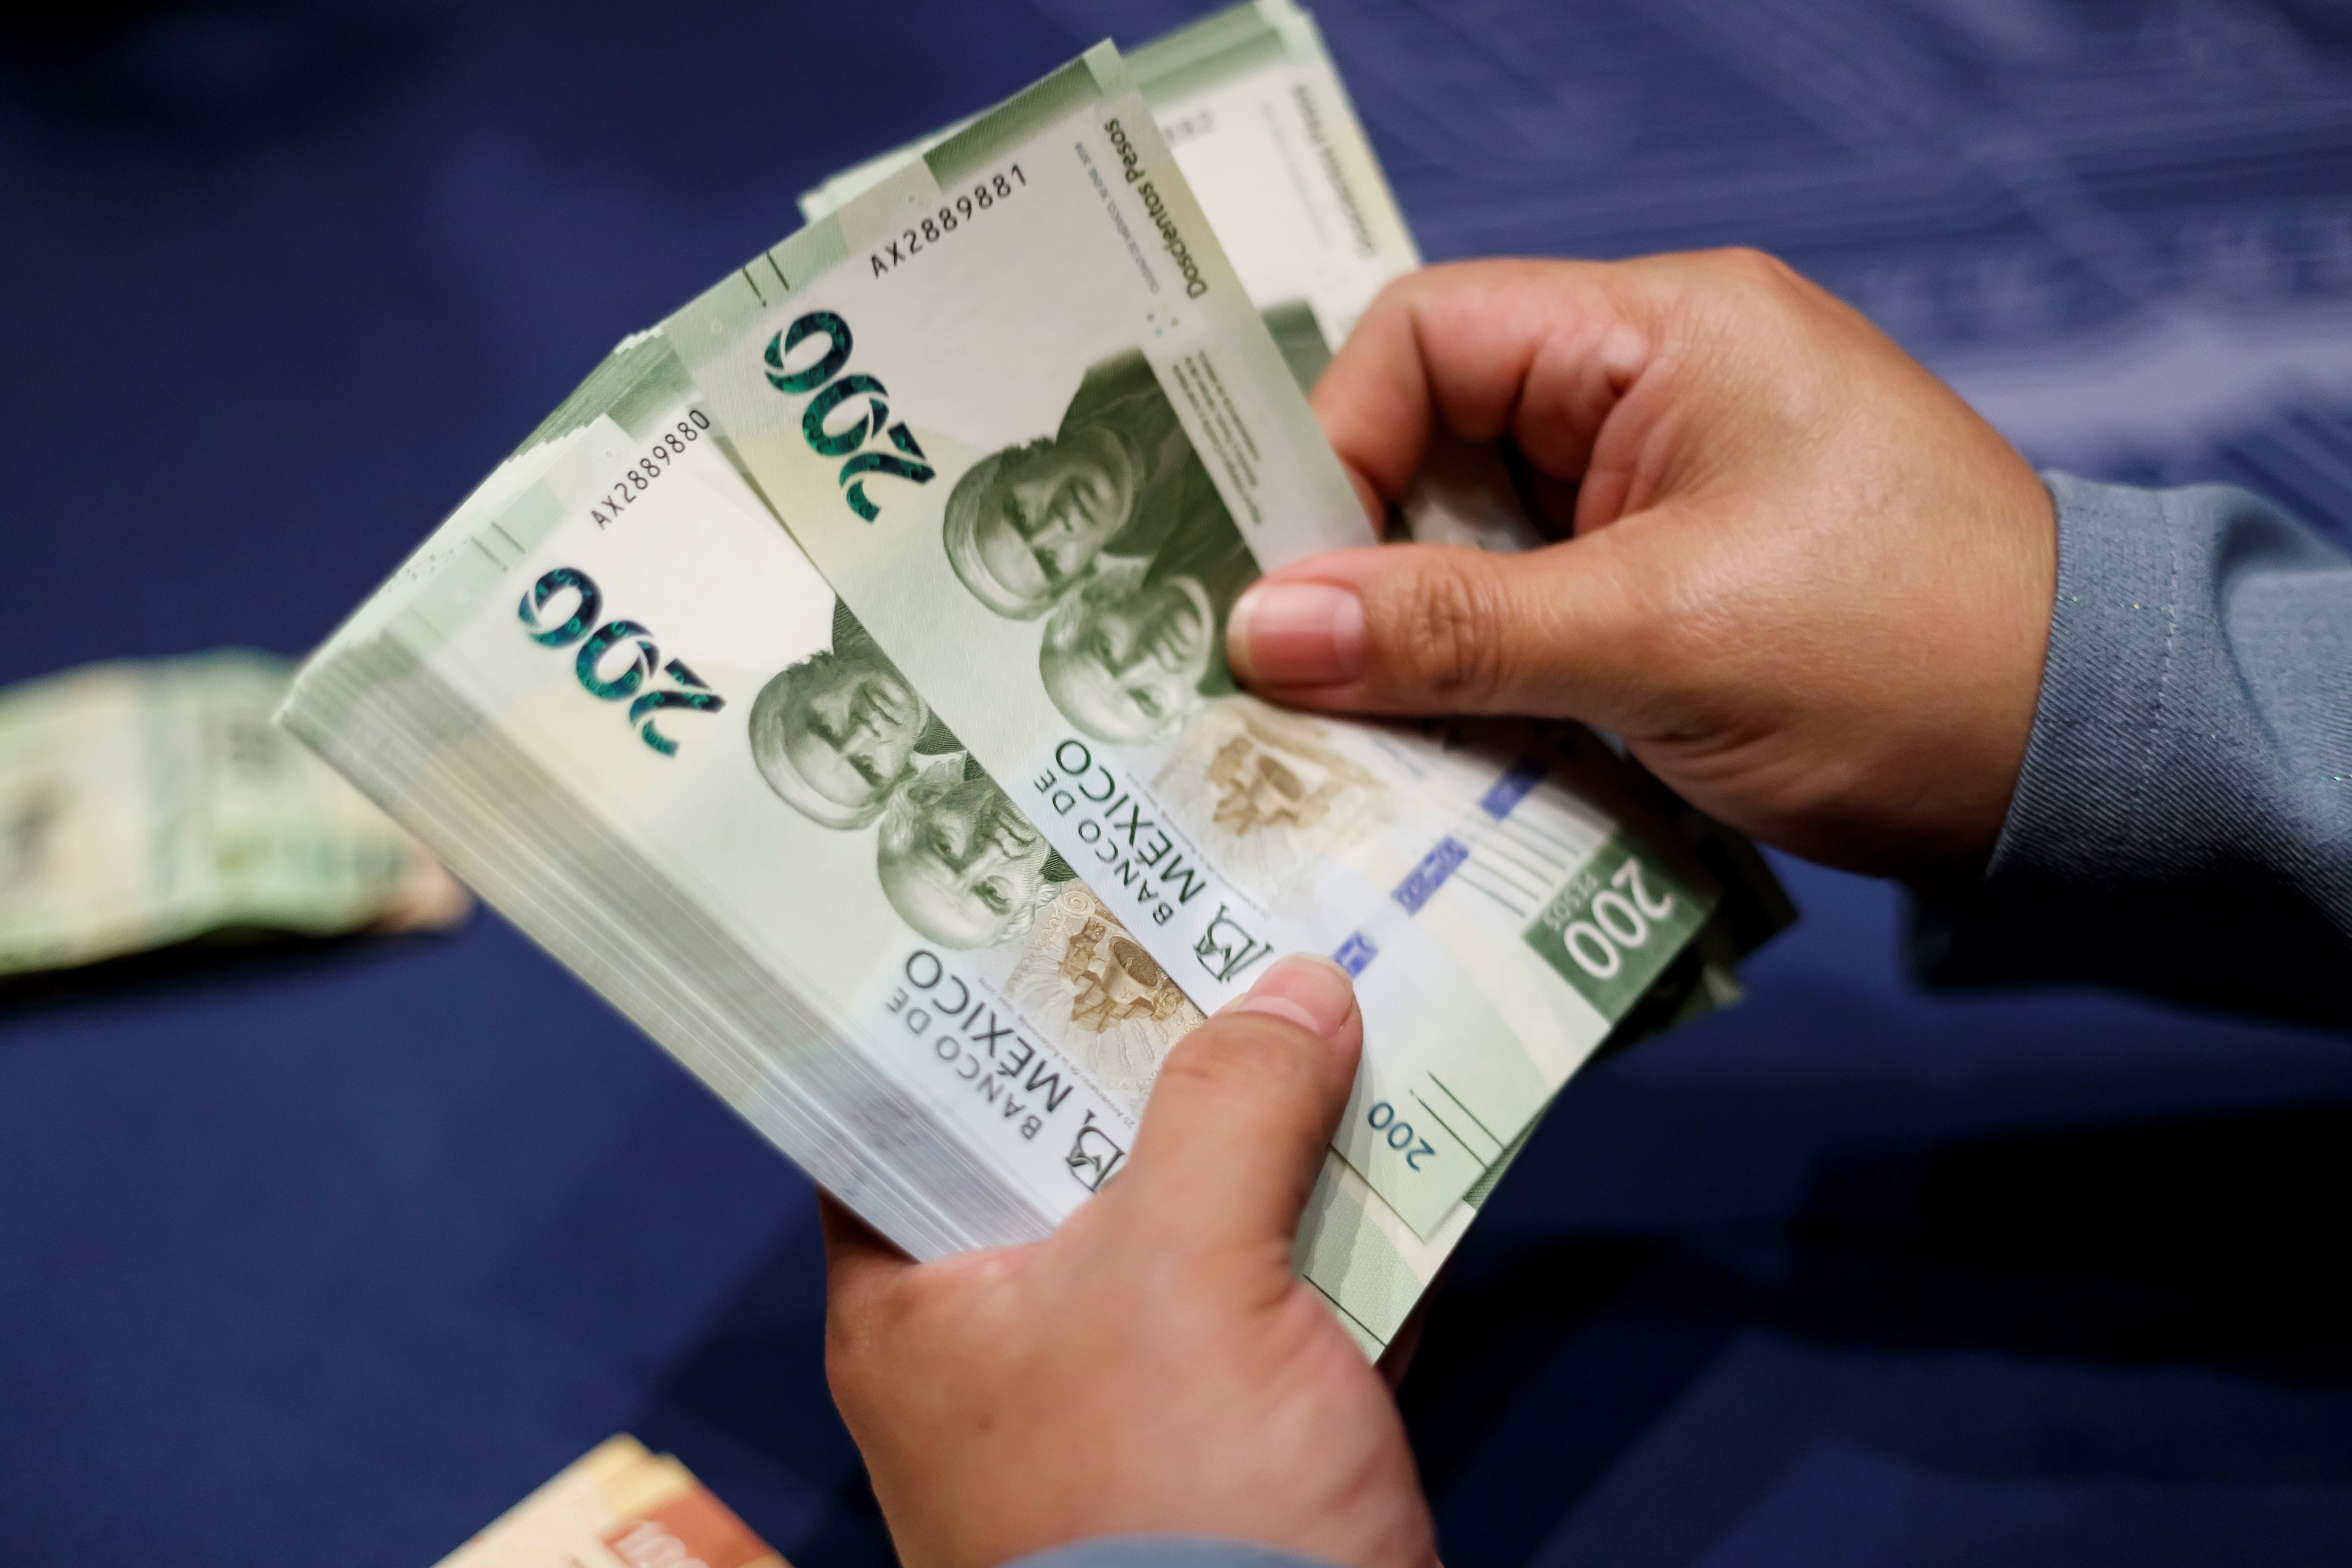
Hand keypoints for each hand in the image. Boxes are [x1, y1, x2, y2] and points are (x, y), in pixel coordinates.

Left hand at [821, 955, 1436, 1567]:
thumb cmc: (1175, 1509)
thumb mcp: (1189, 1277)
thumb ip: (1231, 1109)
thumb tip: (1295, 989)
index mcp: (921, 1302)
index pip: (906, 1108)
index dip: (969, 997)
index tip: (1037, 890)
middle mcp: (1004, 1342)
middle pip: (1068, 1148)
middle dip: (1154, 1043)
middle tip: (1207, 907)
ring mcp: (1123, 1396)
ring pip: (1187, 1215)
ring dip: (1263, 1123)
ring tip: (1320, 983)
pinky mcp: (1234, 1440)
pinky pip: (1280, 1296)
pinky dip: (1336, 1224)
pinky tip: (1401, 1128)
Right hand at [1228, 252, 2056, 883]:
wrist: (2086, 763)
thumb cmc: (1907, 661)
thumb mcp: (1656, 642)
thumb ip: (1450, 628)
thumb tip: (1262, 627)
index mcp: (1662, 335)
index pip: (1427, 337)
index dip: (1335, 446)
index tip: (1294, 584)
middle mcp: (1656, 391)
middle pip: (1438, 442)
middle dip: (1367, 562)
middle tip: (1301, 680)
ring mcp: (1669, 492)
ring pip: (1478, 541)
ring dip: (1425, 639)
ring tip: (1372, 737)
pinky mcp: (1680, 585)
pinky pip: (1536, 610)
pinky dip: (1491, 679)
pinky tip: (1457, 753)